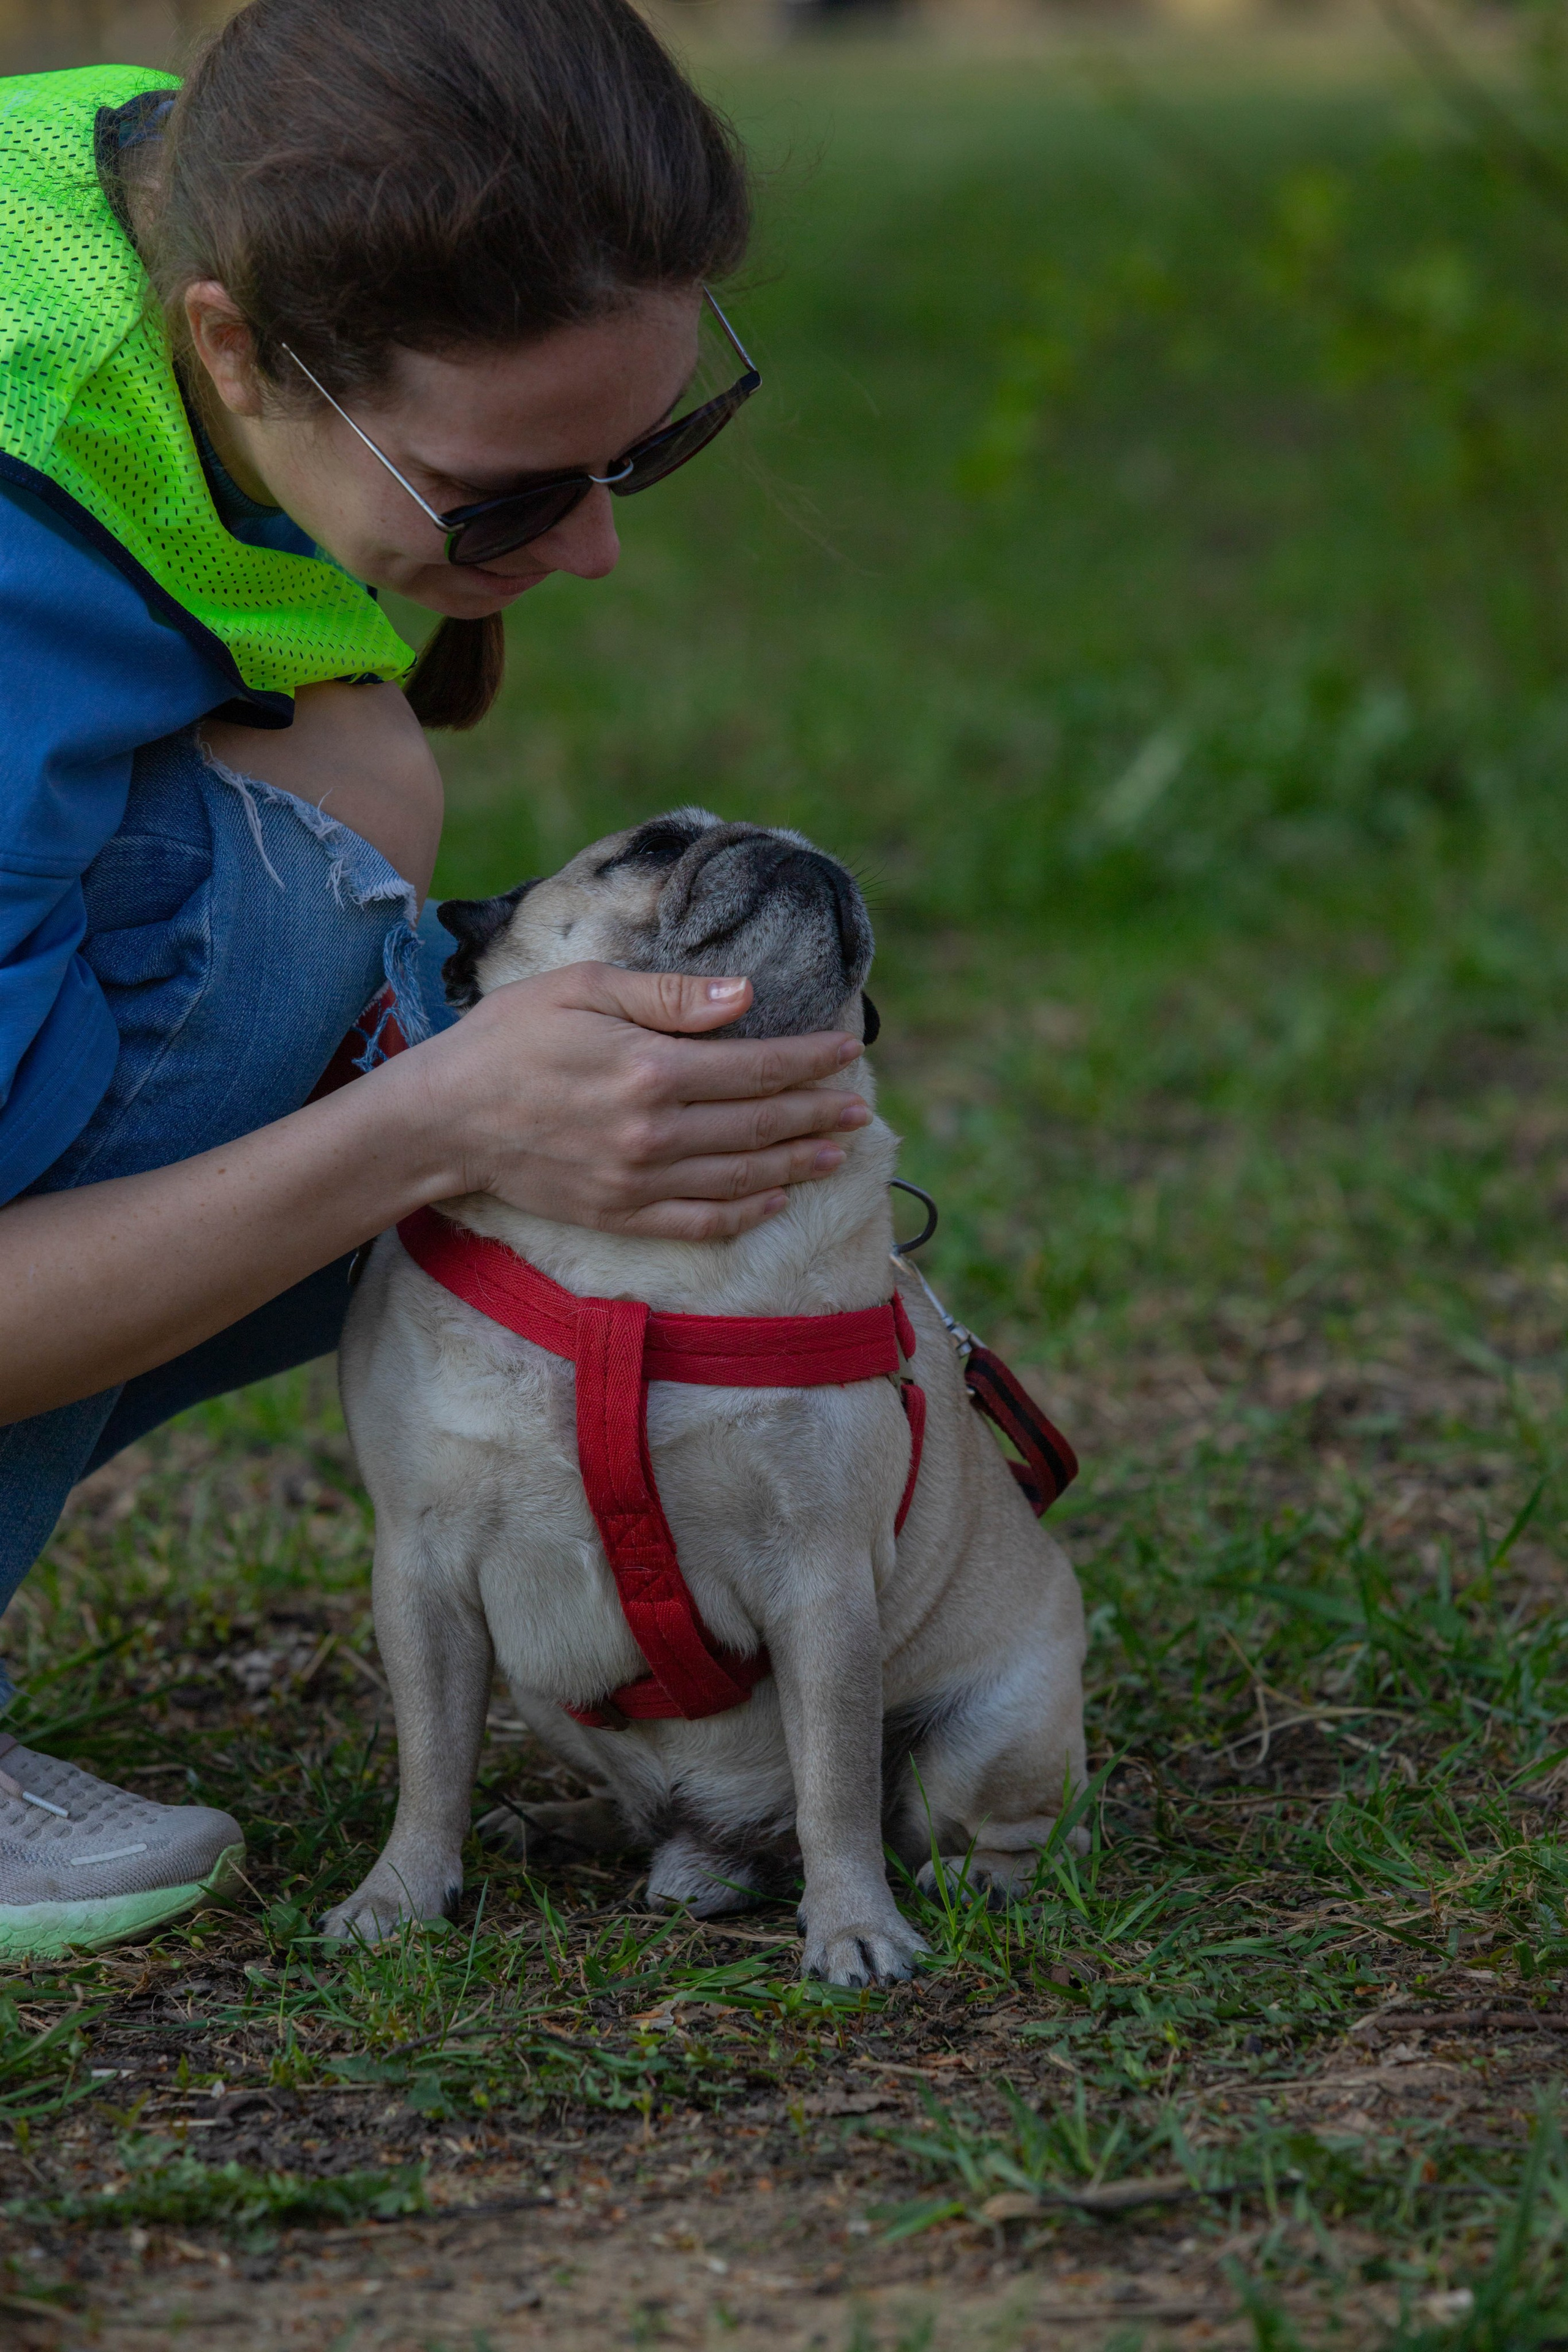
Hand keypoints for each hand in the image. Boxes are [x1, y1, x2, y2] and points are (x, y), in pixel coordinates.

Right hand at [411, 963, 870, 1239]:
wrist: (443, 1117)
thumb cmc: (508, 1038)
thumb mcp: (582, 989)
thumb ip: (668, 996)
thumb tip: (745, 997)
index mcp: (651, 1068)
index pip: (755, 1066)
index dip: (808, 1060)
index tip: (847, 1051)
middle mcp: (654, 1131)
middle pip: (758, 1124)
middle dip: (816, 1114)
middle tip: (857, 1107)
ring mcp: (638, 1180)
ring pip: (740, 1177)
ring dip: (796, 1165)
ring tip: (837, 1153)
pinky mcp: (619, 1214)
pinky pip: (699, 1221)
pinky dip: (744, 1214)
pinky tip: (774, 1200)